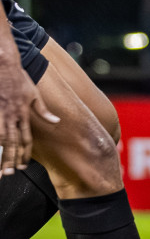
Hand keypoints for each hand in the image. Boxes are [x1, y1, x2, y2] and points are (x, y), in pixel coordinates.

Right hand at [0, 61, 57, 175]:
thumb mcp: (34, 93)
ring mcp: (0, 114)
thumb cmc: (18, 78)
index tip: (23, 165)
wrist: (3, 64)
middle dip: (11, 160)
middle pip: (12, 143)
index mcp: (24, 114)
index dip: (25, 153)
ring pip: (1, 139)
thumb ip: (43, 110)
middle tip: (9, 174)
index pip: (26, 138)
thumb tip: (56, 122)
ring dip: (0, 155)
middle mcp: (12, 116)